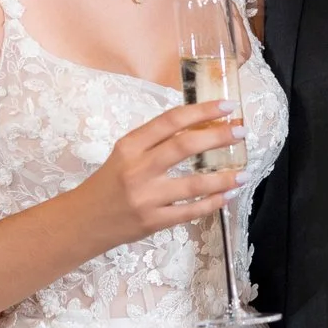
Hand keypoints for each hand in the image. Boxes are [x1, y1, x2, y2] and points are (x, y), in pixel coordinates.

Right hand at [72, 99, 246, 249]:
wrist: (83, 222)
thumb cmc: (108, 183)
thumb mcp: (124, 154)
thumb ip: (155, 142)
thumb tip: (200, 127)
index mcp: (130, 146)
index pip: (170, 121)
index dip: (202, 111)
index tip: (227, 106)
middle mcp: (138, 169)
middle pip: (184, 146)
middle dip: (219, 137)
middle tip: (241, 132)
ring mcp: (146, 198)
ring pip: (194, 184)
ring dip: (224, 177)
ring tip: (244, 172)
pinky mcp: (153, 222)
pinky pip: (190, 211)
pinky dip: (213, 203)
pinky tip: (228, 195)